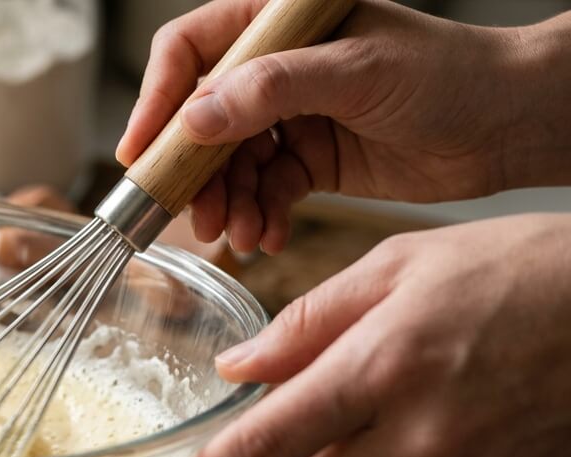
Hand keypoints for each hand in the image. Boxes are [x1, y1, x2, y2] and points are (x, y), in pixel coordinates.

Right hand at [116, 0, 570, 254]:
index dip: (158, 99)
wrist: (511, 125)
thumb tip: (196, 116)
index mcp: (280, 24)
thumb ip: (272, 89)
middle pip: (201, 118)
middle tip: (191, 216)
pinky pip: (263, 191)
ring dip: (227, 204)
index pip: (192, 50)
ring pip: (228, 164)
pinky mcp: (310, 159)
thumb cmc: (452, 75)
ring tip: (238, 236)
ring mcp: (291, 116)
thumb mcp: (358, 72)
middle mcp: (277, 68)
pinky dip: (260, 217)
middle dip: (194, 172)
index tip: (141, 152)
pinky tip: (268, 237)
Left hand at [132, 214, 570, 456]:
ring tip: (437, 392)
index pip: (262, 446)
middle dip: (311, 437)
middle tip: (365, 381)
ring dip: (372, 455)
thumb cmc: (523, 271)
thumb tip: (237, 370)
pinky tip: (478, 421)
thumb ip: (309, 321)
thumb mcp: (404, 265)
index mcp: (380, 367)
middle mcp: (422, 436)